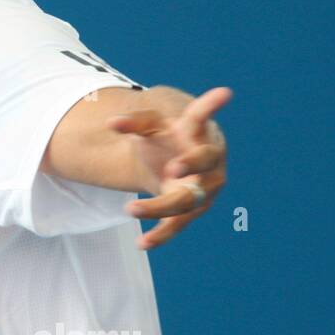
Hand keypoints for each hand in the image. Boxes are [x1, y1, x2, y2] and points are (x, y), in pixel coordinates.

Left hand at [107, 86, 230, 250]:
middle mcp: (211, 159)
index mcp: (200, 131)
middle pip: (205, 163)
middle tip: (172, 169)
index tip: (224, 92)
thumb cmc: (166, 135)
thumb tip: (111, 122)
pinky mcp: (193, 209)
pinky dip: (161, 234)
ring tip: (131, 208)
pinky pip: (179, 223)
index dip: (211, 105)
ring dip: (161, 206)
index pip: (204, 115)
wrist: (173, 158)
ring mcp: (206, 186)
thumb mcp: (149, 124)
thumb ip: (133, 122)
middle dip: (191, 166)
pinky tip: (142, 243)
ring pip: (188, 200)